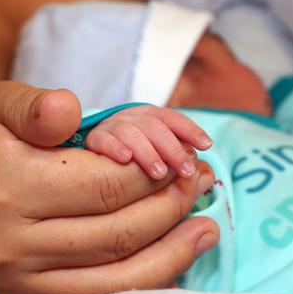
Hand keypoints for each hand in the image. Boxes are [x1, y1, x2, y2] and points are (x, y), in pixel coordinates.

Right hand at [0, 81, 217, 293]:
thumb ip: (35, 106)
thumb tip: (71, 110)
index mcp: (4, 187)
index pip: (103, 186)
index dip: (153, 175)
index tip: (184, 161)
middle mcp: (9, 244)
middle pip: (116, 233)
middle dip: (170, 208)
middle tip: (202, 184)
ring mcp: (15, 280)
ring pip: (114, 277)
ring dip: (170, 253)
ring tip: (206, 228)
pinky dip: (141, 282)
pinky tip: (171, 260)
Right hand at [85, 105, 212, 179]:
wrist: (86, 160)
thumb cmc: (130, 164)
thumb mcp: (154, 158)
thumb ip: (176, 162)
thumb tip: (206, 175)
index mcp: (147, 118)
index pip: (171, 119)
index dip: (190, 129)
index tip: (206, 145)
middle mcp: (130, 119)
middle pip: (154, 126)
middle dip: (173, 148)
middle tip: (186, 171)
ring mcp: (109, 127)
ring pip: (131, 132)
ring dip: (147, 152)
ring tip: (159, 173)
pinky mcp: (92, 139)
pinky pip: (103, 139)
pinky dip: (115, 147)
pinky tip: (125, 160)